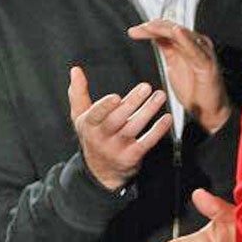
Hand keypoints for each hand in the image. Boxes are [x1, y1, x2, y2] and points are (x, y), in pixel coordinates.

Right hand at [68, 65, 170, 190]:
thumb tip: (75, 70)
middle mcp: (101, 138)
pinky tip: (166, 118)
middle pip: (117, 120)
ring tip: (159, 96)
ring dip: (148, 111)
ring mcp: (117, 148)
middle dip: (132, 103)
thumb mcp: (80, 117)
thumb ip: (78, 93)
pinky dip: (158, 130)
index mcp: (88, 125)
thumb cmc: (93, 136)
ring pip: (133, 128)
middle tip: (146, 87)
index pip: (95, 115)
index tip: (116, 97)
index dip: (105, 107)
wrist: (100, 171)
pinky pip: (146, 143)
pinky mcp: (132, 156)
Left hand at [127, 20, 232, 132]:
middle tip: (138, 29)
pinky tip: (177, 32)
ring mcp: (203, 52)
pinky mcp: (207, 63)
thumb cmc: (194, 89)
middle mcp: (196, 44)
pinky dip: (186, 39)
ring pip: (182, 35)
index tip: (134, 31)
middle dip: (154, 27)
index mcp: (187, 44)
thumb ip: (168, 49)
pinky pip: (195, 49)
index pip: (167, 29)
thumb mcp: (174, 64)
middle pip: (173, 28)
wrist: (208, 109)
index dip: (150, 28)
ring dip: (165, 29)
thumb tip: (155, 36)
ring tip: (150, 27)